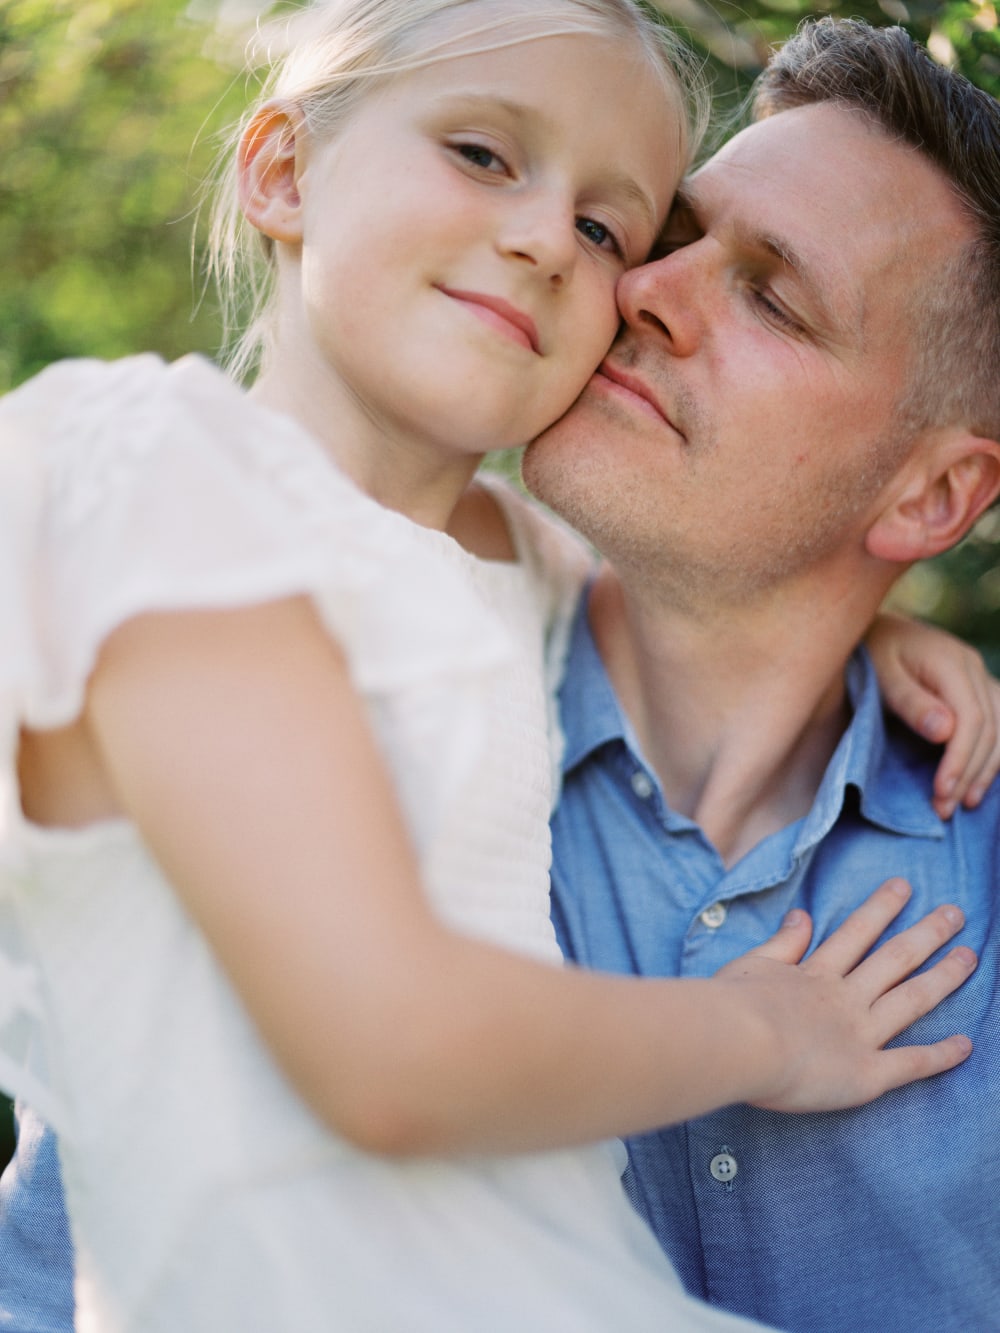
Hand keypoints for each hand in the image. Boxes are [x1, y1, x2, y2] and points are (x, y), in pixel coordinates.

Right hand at [716, 878, 975, 1113]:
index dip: (882, 908)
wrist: (737, 1042)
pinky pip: (910, 1063)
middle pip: (894, 958)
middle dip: (927, 933)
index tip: (904, 886)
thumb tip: (804, 916)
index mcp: (814, 974)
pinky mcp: (866, 1074)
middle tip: (955, 913)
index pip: (856, 933)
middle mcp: (845, 998)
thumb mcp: (752, 963)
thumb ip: (783, 943)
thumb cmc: (730, 1004)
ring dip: (943, 977)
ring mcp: (859, 1033)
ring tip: (970, 957)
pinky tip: (967, 1045)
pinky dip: (940, 1055)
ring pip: (911, 999)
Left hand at [866, 611, 999, 816]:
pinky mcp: (974, 686)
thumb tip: (947, 732)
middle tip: (945, 809)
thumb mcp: (878, 673)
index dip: (961, 760)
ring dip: (986, 769)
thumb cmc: (867, 651)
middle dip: (970, 773)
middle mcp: (972, 666)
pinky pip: (998, 722)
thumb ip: (909, 701)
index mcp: (951, 661)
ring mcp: (977, 675)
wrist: (867, 628)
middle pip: (990, 728)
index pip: (973, 719)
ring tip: (966, 803)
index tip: (942, 792)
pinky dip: (993, 752)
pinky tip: (979, 778)